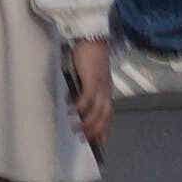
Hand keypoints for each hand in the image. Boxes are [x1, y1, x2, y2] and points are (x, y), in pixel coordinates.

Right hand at [70, 34, 115, 150]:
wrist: (93, 38)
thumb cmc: (89, 58)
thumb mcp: (89, 78)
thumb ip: (86, 91)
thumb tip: (75, 107)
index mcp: (107, 90)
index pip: (109, 114)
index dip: (105, 128)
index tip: (100, 143)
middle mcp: (107, 90)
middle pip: (105, 115)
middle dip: (96, 130)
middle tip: (85, 140)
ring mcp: (101, 84)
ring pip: (98, 110)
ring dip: (87, 121)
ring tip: (76, 129)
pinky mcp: (93, 78)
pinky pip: (88, 96)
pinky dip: (81, 106)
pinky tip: (72, 112)